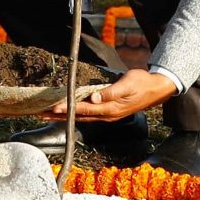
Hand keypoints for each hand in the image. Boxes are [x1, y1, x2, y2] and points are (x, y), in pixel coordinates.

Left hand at [55, 68, 178, 122]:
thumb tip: (94, 98)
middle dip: (60, 115)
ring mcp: (108, 115)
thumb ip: (111, 92)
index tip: (53, 107)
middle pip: (79, 117)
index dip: (68, 108)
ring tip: (49, 114)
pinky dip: (76, 114)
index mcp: (110, 109)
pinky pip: (88, 115)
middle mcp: (107, 115)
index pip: (84, 109)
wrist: (157, 89)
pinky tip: (69, 113)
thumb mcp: (128, 84)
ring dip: (65, 116)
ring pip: (82, 117)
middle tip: (41, 113)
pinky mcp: (109, 112)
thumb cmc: (142, 83)